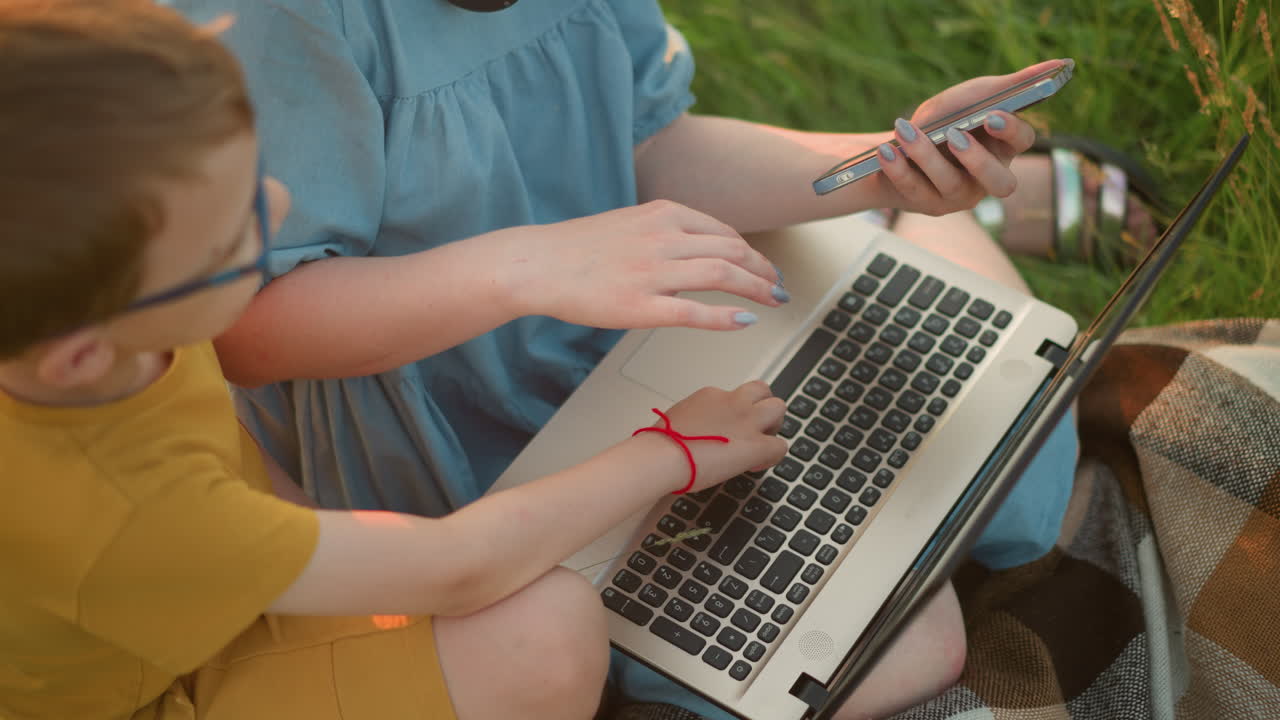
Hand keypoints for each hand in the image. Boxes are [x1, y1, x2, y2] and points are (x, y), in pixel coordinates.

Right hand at [490, 200, 786, 331]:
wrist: (537, 264)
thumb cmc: (577, 250)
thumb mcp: (630, 224)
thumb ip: (665, 232)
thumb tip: (698, 251)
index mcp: (663, 214)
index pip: (724, 232)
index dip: (753, 253)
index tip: (765, 268)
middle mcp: (664, 238)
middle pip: (733, 251)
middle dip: (764, 271)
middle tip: (780, 288)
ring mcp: (653, 272)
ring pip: (722, 275)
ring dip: (757, 289)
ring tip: (774, 301)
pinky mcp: (640, 305)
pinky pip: (694, 311)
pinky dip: (725, 316)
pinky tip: (745, 322)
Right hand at [641, 380, 787, 493]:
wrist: (662, 455)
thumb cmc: (661, 444)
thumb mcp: (676, 419)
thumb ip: (692, 421)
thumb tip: (693, 432)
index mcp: (710, 396)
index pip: (734, 396)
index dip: (735, 413)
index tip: (727, 429)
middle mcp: (732, 402)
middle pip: (762, 389)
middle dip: (763, 407)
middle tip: (754, 428)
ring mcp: (746, 421)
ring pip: (778, 407)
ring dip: (774, 424)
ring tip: (762, 442)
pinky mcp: (755, 445)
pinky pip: (780, 446)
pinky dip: (773, 456)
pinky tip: (756, 464)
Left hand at [872, 59, 1063, 215]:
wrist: (895, 145)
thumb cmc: (944, 119)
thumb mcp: (973, 97)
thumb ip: (1013, 84)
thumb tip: (1061, 63)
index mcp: (1004, 149)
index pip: (1022, 142)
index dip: (1010, 130)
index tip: (991, 115)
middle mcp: (987, 179)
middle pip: (1001, 183)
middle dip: (979, 160)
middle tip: (955, 135)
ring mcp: (959, 197)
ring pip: (951, 184)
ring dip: (926, 155)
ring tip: (903, 129)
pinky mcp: (929, 206)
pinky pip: (916, 191)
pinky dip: (899, 168)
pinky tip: (887, 149)